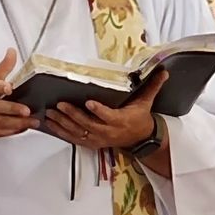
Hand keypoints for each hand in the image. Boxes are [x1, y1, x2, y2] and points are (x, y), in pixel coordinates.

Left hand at [45, 69, 166, 152]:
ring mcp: (98, 139)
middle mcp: (108, 132)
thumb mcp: (147, 102)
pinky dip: (61, 132)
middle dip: (73, 115)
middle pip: (88, 125)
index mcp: (121, 120)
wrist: (140, 139)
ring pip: (78, 133)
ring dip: (63, 124)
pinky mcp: (92, 143)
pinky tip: (50, 124)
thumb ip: (153, 86)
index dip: (99, 111)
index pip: (108, 116)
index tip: (89, 102)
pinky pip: (74, 139)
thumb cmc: (140, 118)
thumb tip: (164, 71)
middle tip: (59, 105)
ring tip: (50, 113)